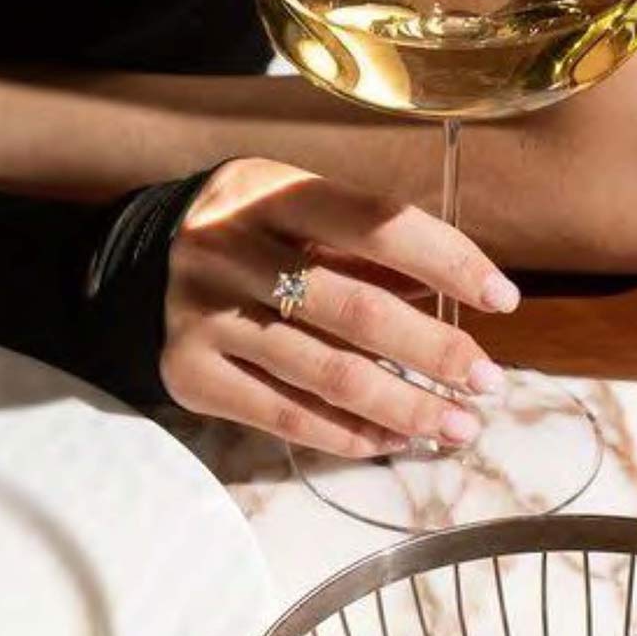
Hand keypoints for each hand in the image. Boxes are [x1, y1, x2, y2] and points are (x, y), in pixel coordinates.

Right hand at [160, 158, 519, 457]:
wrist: (135, 272)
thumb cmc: (242, 241)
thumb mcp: (293, 216)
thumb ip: (360, 251)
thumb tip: (442, 303)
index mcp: (269, 194)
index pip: (375, 224)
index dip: (447, 262)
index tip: (502, 299)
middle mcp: (229, 251)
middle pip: (355, 309)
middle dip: (434, 352)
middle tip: (486, 384)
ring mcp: (204, 317)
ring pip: (323, 372)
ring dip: (402, 407)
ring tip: (454, 427)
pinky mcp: (189, 374)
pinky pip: (281, 414)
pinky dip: (344, 434)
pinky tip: (387, 441)